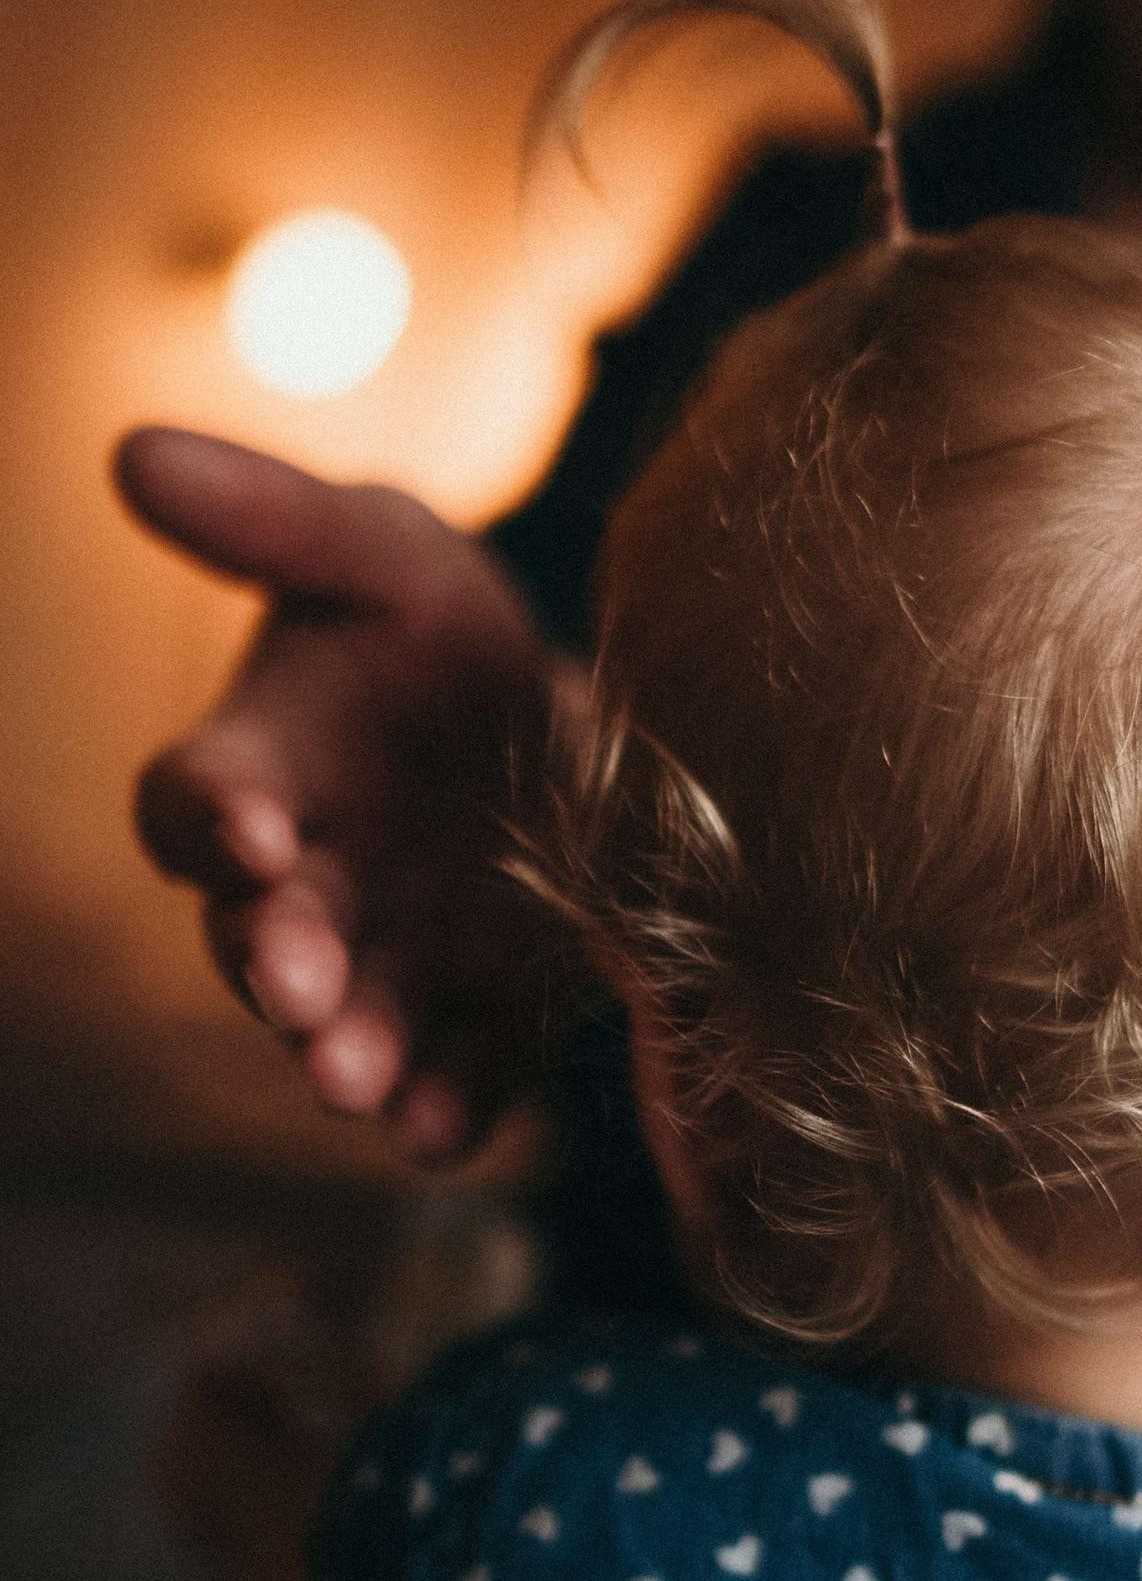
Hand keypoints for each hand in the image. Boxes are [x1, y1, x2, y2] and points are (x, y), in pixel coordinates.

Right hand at [117, 426, 574, 1157]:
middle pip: (262, 937)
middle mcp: (309, 882)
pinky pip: (449, 1073)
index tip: (250, 829)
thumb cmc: (437, 627)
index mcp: (262, 770)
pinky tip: (444, 1130)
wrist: (570, 718)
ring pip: (345, 1020)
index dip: (213, 819)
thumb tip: (133, 449)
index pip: (199, 804)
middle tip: (298, 990)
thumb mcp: (376, 550)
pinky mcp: (480, 1014)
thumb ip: (273, 517)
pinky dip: (442, 1107)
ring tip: (357, 1082)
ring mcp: (392, 958)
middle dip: (277, 962)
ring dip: (345, 1051)